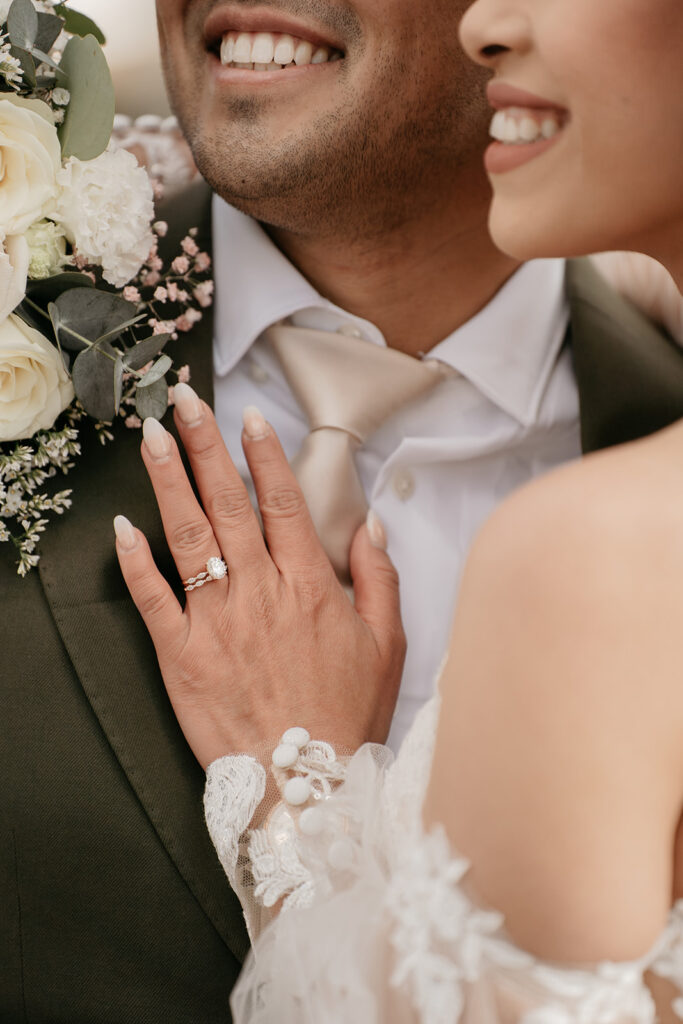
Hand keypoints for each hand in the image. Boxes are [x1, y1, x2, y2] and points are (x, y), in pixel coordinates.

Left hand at [114, 383, 405, 769]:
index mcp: (311, 586)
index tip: (246, 419)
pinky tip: (123, 527)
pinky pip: (154, 600)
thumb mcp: (389, 645)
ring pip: (188, 538)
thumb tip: (370, 526)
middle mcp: (261, 592)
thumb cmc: (348, 715)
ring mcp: (218, 622)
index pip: (282, 503)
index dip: (262, 456)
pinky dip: (136, 563)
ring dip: (168, 483)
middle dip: (205, 445)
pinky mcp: (183, 656)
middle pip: (228, 504)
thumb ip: (380, 579)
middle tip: (185, 400)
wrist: (308, 785)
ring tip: (151, 438)